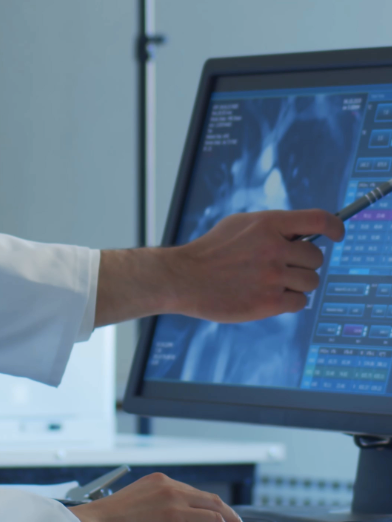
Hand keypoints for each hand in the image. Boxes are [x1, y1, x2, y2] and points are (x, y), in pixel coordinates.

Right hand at [69, 473, 246, 521]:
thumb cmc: (108, 521)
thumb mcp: (136, 501)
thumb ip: (158, 505)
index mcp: (161, 482)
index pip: (198, 493)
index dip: (216, 507)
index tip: (223, 517)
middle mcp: (171, 491)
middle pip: (214, 503)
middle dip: (232, 518)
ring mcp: (175, 509)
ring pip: (217, 520)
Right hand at [95, 208, 343, 325]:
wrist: (184, 278)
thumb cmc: (210, 251)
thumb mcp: (238, 225)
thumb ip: (271, 227)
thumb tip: (302, 233)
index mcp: (267, 224)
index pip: (319, 219)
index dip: (335, 227)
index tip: (337, 235)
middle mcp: (274, 248)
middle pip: (316, 257)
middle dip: (302, 263)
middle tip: (281, 267)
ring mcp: (272, 275)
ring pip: (311, 281)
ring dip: (297, 284)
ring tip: (272, 282)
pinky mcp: (269, 301)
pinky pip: (300, 302)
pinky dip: (289, 301)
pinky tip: (268, 296)